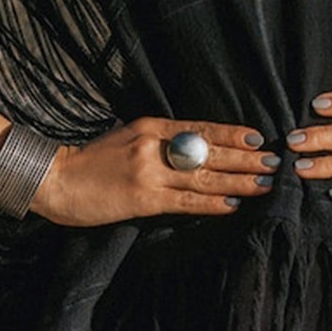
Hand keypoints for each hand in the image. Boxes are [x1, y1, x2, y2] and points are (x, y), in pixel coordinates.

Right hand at [31, 117, 281, 227]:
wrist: (56, 179)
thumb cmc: (92, 161)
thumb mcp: (127, 137)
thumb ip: (158, 141)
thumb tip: (194, 148)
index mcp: (151, 126)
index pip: (201, 128)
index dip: (232, 134)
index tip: (260, 138)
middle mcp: (154, 144)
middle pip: (209, 151)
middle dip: (245, 157)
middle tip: (275, 162)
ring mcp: (149, 171)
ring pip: (204, 175)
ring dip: (239, 180)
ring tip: (265, 183)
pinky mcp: (143, 198)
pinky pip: (186, 200)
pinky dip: (212, 202)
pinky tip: (232, 204)